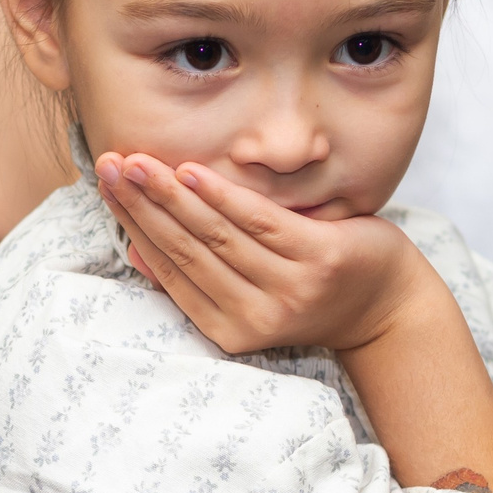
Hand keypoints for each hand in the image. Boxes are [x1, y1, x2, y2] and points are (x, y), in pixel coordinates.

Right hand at [95, 152, 421, 354]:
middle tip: (108, 166)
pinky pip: (261, 223)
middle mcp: (256, 317)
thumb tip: (135, 251)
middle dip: (140, 205)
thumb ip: (198, 277)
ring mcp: (290, 290)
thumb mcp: (250, 294)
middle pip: (185, 250)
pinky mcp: (320, 260)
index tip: (106, 188)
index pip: (169, 270)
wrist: (386, 305)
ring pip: (216, 235)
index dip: (134, 226)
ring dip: (169, 196)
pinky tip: (191, 172)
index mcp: (229, 330)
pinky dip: (222, 196)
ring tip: (136, 162)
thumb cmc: (308, 289)